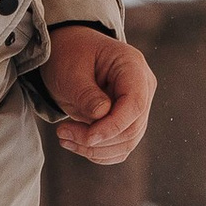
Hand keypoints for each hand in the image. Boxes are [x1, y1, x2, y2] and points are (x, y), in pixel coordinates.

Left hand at [42, 26, 155, 164]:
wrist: (69, 53)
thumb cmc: (70, 54)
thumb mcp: (71, 70)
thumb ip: (86, 94)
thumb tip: (101, 116)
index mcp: (132, 66)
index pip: (134, 104)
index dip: (113, 126)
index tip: (88, 137)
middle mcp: (142, 87)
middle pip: (132, 128)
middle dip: (97, 140)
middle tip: (63, 133)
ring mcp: (137, 106)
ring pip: (126, 142)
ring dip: (94, 149)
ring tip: (64, 137)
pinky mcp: (127, 121)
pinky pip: (119, 147)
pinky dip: (97, 152)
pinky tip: (74, 142)